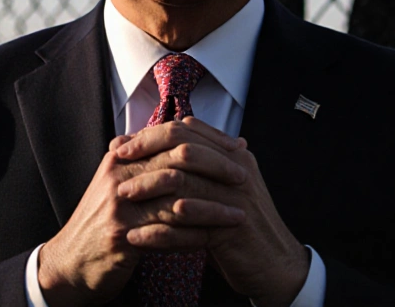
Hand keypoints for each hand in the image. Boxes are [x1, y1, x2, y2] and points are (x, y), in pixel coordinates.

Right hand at [38, 126, 248, 306]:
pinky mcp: (121, 236)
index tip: (236, 150)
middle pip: (178, 161)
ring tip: (239, 215)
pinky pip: (168, 233)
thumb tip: (191, 135)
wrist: (69, 263)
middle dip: (216, 168)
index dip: (208, 141)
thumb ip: (149, 160)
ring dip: (212, 208)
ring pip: (177, 199)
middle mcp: (119, 175)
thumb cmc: (105, 222)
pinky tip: (214, 240)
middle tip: (244, 178)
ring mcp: (119, 205)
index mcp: (123, 156)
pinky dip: (194, 236)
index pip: (172, 136)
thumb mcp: (122, 183)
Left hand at [116, 117, 310, 306]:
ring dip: (149, 187)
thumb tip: (153, 150)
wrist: (276, 265)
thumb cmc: (239, 227)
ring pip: (185, 183)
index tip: (125, 143)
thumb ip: (196, 169)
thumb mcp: (221, 189)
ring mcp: (236, 198)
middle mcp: (237, 170)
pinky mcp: (232, 229)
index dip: (153, 133)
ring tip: (122, 195)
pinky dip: (160, 231)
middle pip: (186, 148)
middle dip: (148, 152)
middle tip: (118, 160)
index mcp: (234, 155)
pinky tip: (137, 236)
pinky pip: (189, 226)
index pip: (189, 130)